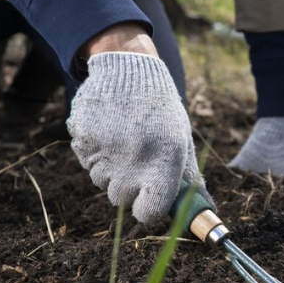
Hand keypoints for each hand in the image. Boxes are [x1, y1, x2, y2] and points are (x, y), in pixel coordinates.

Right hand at [67, 51, 211, 224]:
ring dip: (110, 169)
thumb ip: (184, 178)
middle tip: (135, 159)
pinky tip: (106, 130)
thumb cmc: (160, 110)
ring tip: (122, 140)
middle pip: (120, 199)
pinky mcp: (83, 138)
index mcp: (164, 161)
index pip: (148, 212)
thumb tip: (200, 211)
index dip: (147, 209)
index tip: (148, 200)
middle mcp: (133, 159)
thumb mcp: (180, 139)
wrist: (129, 69)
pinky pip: (86, 161)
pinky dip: (94, 152)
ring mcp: (104, 149)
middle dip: (127, 186)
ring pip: (100, 181)